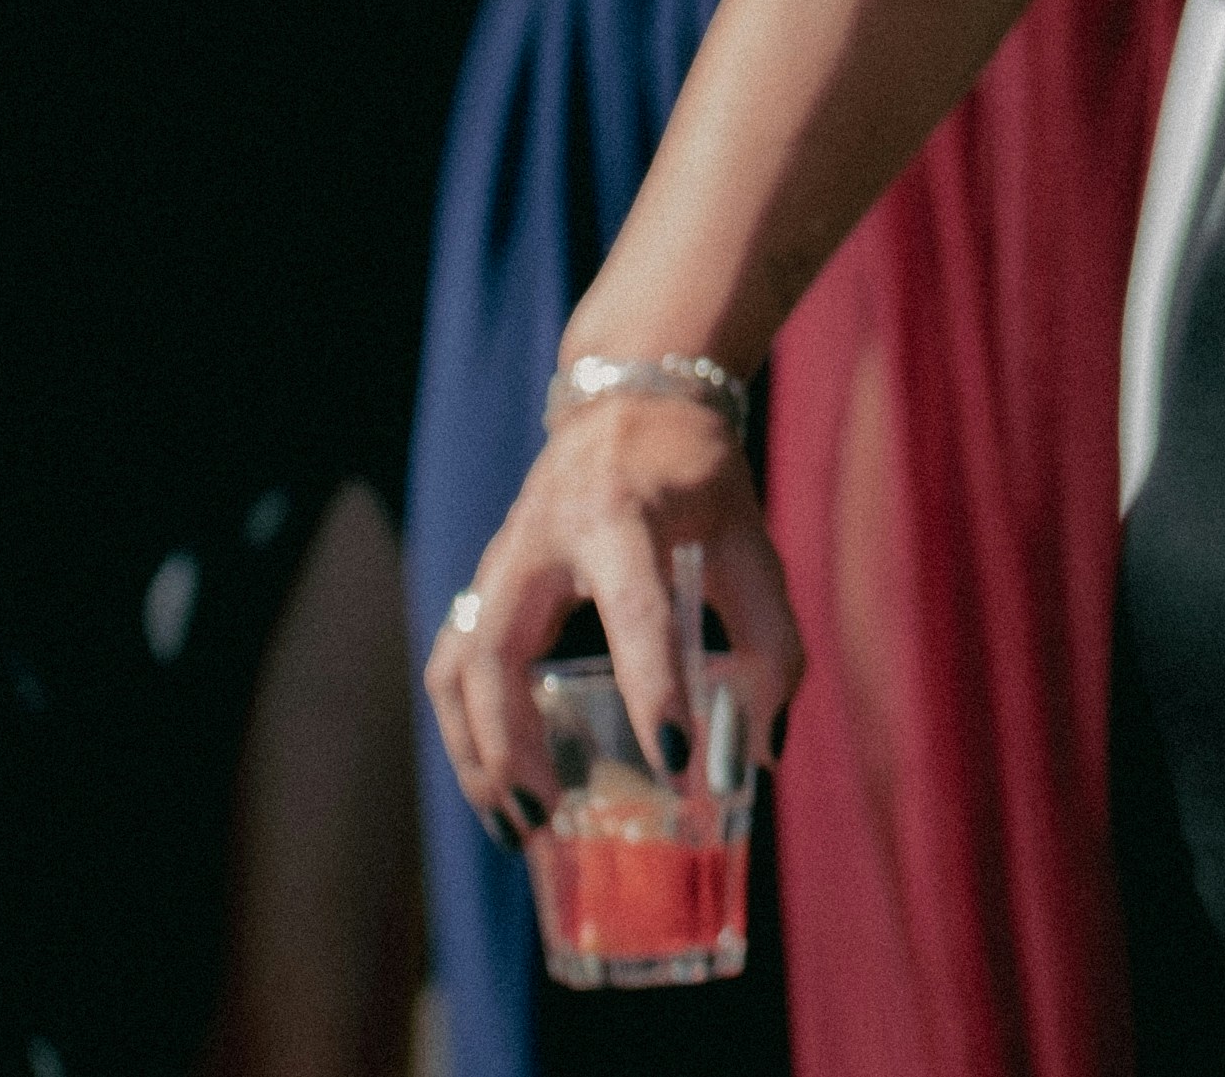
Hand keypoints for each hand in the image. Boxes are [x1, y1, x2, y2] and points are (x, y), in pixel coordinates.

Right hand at [423, 393, 804, 843]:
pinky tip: (496, 787)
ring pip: (456, 665)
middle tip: (550, 817)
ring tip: (514, 823)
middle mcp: (543, 537)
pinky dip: (465, 734)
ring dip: (475, 753)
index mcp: (622, 514)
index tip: (677, 763)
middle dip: (514, 743)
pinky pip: (452, 664)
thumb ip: (771, 642)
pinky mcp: (484, 581)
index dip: (654, 689)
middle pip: (497, 649)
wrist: (633, 401)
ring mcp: (499, 558)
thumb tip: (762, 752)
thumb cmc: (700, 481)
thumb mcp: (750, 544)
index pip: (633, 611)